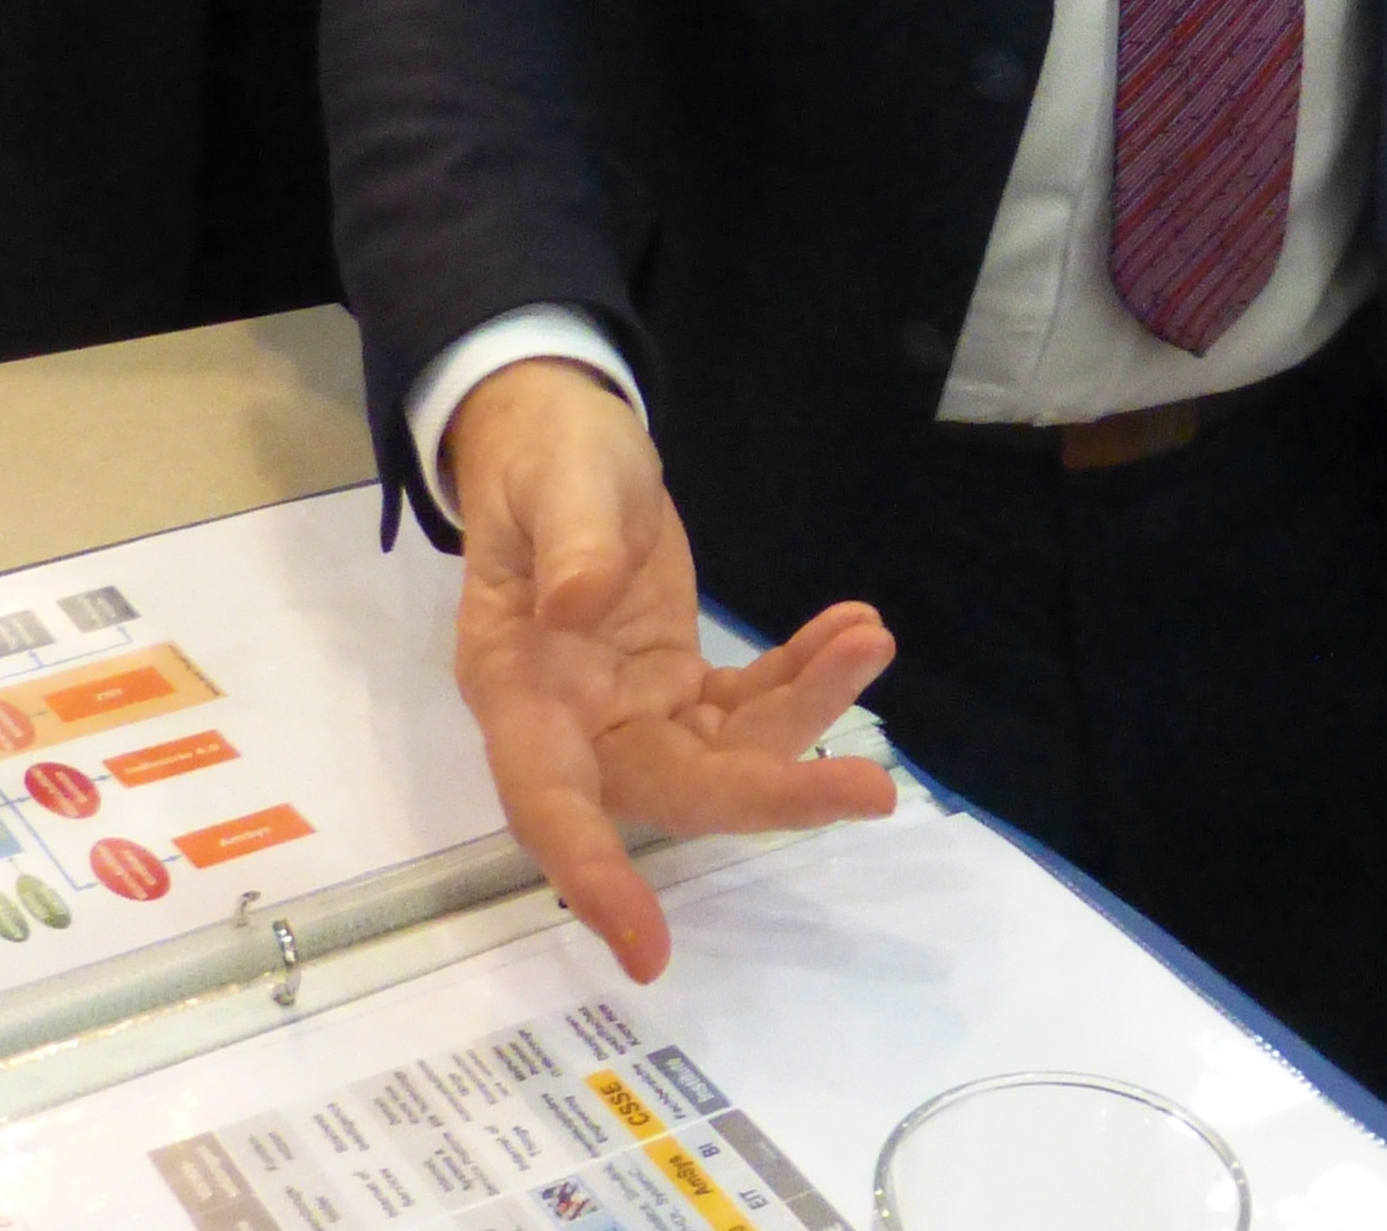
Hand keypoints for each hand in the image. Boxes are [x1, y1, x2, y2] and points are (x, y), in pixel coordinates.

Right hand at [443, 357, 898, 980]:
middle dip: (771, 794)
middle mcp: (573, 723)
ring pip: (726, 754)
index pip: (546, 801)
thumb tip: (577, 607)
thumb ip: (569, 542)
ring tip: (871, 639)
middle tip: (872, 787)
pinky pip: (748, 704)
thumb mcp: (555, 478)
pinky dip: (805, 677)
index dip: (592, 875)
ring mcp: (631, 710)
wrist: (560, 437)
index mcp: (515, 687)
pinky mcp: (678, 685)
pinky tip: (853, 631)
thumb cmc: (543, 457)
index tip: (648, 949)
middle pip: (672, 792)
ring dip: (809, 712)